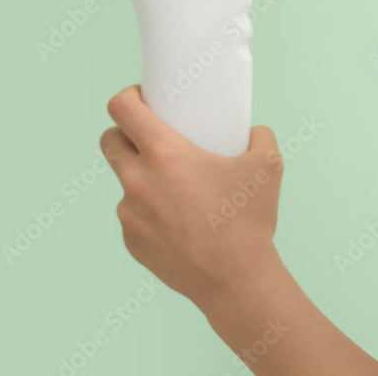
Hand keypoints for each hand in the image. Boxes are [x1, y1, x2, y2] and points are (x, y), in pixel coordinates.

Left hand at [99, 85, 283, 307]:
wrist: (236, 281)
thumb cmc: (248, 222)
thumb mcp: (267, 166)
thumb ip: (260, 137)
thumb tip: (254, 132)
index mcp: (165, 155)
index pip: (122, 109)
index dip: (127, 97)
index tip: (142, 99)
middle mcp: (139, 182)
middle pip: (110, 141)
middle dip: (126, 133)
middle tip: (152, 137)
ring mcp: (130, 215)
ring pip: (125, 181)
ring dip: (142, 177)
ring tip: (176, 188)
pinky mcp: (132, 241)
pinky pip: (133, 215)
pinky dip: (149, 211)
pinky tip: (177, 220)